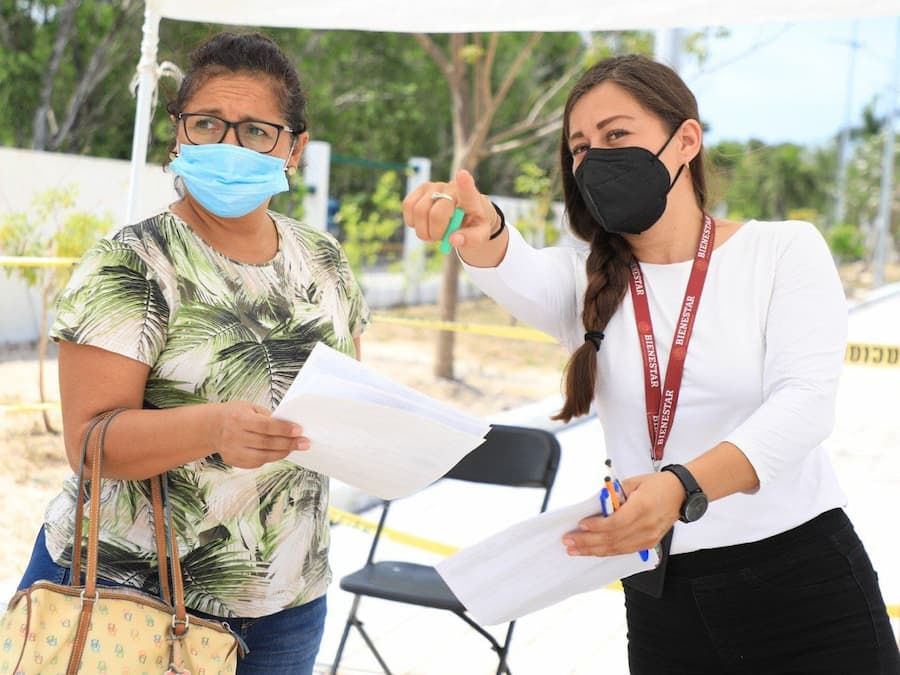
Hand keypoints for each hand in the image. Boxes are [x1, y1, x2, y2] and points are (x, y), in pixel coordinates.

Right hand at [207, 401, 309, 468]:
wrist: (212, 427)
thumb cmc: (234, 414)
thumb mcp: (249, 407)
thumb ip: (267, 417)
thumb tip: (289, 426)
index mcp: (239, 418)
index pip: (266, 426)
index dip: (284, 429)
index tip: (299, 430)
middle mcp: (234, 436)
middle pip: (266, 442)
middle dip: (289, 443)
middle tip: (305, 443)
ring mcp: (233, 451)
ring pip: (263, 456)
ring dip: (282, 452)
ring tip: (294, 448)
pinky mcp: (233, 461)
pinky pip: (256, 463)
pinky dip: (270, 458)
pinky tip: (279, 452)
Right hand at [401, 169, 499, 251]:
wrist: (464, 214)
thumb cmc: (473, 224)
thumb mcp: (479, 235)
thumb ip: (470, 239)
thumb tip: (452, 240)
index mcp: (471, 199)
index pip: (467, 191)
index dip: (464, 184)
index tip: (463, 174)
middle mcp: (451, 187)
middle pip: (435, 215)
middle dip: (434, 234)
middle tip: (440, 238)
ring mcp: (434, 185)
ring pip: (419, 211)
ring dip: (423, 231)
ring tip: (433, 232)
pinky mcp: (420, 188)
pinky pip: (408, 205)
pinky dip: (412, 222)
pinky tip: (423, 223)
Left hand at [562, 471, 683, 556]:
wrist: (681, 494)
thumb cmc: (657, 485)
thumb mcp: (633, 483)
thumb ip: (614, 495)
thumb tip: (596, 506)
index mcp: (642, 508)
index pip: (615, 523)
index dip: (596, 526)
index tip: (580, 525)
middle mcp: (646, 527)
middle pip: (612, 539)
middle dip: (587, 542)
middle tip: (568, 542)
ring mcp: (648, 538)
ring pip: (616, 549)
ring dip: (593, 550)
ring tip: (575, 549)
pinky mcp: (649, 544)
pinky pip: (623, 551)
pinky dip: (606, 551)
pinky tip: (592, 550)